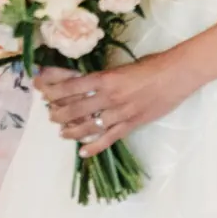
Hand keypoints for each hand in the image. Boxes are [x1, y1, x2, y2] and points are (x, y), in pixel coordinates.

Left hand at [36, 55, 196, 157]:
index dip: (51, 85)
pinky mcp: (131, 124)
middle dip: (56, 110)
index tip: (39, 85)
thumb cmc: (152, 65)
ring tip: (61, 131)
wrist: (177, 74)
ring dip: (70, 129)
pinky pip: (108, 139)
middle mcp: (108, 97)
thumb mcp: (122, 66)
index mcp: (106, 77)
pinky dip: (93, 148)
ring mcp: (119, 113)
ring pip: (87, 126)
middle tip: (49, 112)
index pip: (70, 84)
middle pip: (74, 107)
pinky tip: (82, 152)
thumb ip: (103, 76)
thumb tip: (83, 80)